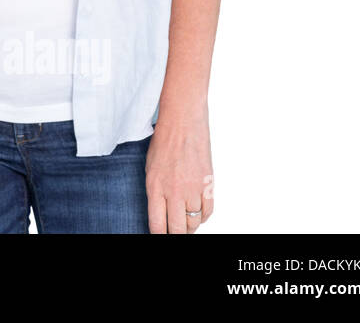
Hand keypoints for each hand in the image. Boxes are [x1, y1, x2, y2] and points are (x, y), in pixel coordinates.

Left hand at [145, 110, 213, 232]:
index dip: (159, 235)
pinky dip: (203, 216)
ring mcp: (193, 189)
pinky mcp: (208, 184)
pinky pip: (208, 211)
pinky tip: (198, 213)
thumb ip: (155, 192)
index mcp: (155, 187)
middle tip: (174, 232)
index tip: (159, 237)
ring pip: (194, 222)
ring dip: (190, 226)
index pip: (157, 225)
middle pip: (177, 229)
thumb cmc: (163, 142)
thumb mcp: (150, 168)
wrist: (183, 123)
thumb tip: (160, 212)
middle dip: (175, 234)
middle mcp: (174, 192)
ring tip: (185, 223)